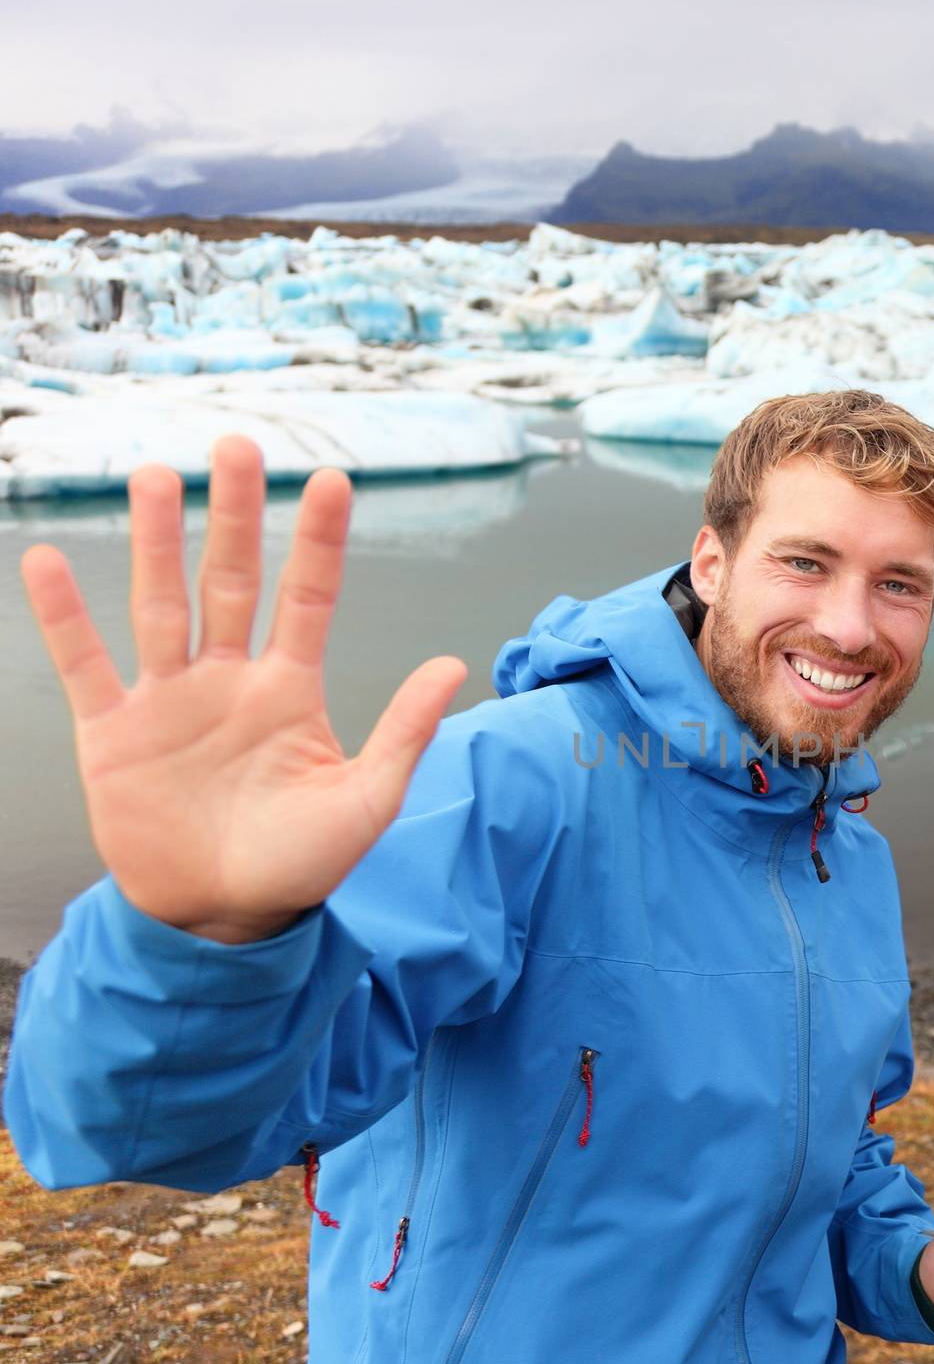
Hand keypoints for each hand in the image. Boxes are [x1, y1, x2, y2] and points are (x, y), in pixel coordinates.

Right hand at [19, 434, 466, 943]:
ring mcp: (170, 702)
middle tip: (237, 444)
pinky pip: (86, 665)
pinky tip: (50, 561)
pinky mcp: (115, 734)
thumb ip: (405, 731)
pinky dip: (67, 617)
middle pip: (232, 580)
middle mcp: (230, 681)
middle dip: (235, 514)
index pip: (309, 598)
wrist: (227, 919)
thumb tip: (453, 662)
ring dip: (155, 542)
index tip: (335, 482)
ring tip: (155, 476)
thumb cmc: (303, 863)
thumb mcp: (367, 801)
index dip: (321, 542)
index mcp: (291, 691)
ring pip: (162, 604)